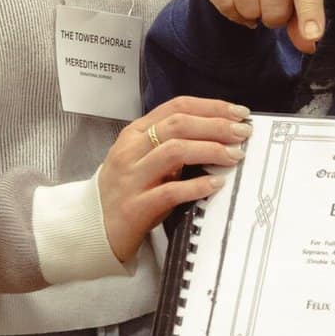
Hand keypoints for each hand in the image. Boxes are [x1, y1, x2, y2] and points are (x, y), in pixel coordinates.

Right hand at [99, 96, 252, 264]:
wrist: (91, 229)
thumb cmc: (126, 192)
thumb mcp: (143, 159)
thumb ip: (171, 144)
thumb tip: (219, 134)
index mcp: (134, 133)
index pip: (176, 107)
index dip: (211, 106)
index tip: (238, 112)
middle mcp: (130, 151)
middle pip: (179, 125)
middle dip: (216, 126)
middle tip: (243, 133)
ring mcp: (130, 178)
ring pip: (174, 152)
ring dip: (210, 150)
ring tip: (235, 156)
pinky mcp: (134, 207)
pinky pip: (170, 192)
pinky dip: (197, 186)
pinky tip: (216, 184)